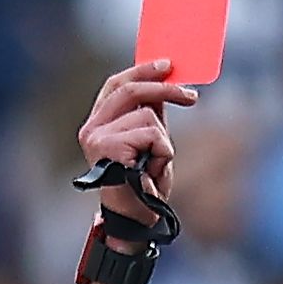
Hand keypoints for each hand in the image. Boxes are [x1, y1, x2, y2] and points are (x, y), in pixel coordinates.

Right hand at [77, 59, 196, 228]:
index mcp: (98, 123)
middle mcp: (91, 128)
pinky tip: (152, 171)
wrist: (137, 218)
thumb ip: (151, 112)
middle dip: (165, 89)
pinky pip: (151, 135)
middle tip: (192, 96)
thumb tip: (164, 82)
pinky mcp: (108, 148)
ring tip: (155, 164)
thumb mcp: (151, 141)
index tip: (167, 65)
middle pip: (131, 90)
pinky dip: (162, 153)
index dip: (142, 71)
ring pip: (148, 117)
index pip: (116, 84)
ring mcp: (96, 138)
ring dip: (163, 142)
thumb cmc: (144, 183)